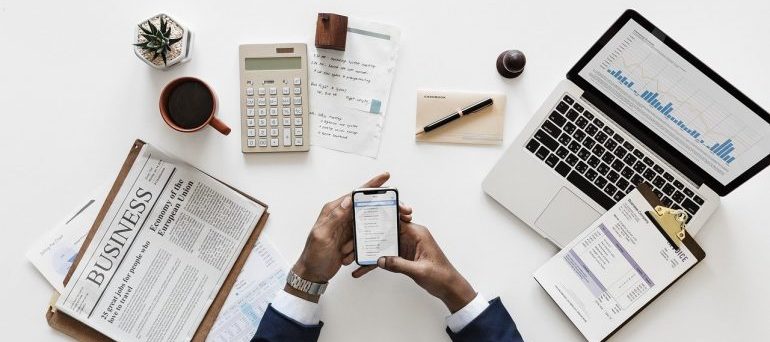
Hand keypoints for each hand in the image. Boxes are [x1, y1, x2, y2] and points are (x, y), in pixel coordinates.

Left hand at [288, 172, 412, 301]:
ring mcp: (347, 227)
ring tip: (373, 236)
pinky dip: (365, 243)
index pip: (355, 194)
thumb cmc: (313, 255)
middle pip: (366, 206)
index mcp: (333, 210)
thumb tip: (348, 200)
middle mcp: (341, 216)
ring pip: (367, 223)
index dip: (371, 185)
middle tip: (399, 210)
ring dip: (371, 231)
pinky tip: (363, 250)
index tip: (385, 177)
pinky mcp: (351, 238)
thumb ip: (335, 217)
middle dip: (381, 208)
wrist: (313, 274)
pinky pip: (365, 237)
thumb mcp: (322, 235)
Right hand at [353, 223, 475, 312]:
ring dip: (369, 252)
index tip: (365, 219)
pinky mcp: (403, 256)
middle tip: (352, 242)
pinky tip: (363, 269)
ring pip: (383, 245)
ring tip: (352, 257)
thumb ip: (399, 264)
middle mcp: (411, 236)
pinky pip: (386, 257)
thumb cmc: (441, 275)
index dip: (380, 220)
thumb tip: (381, 260)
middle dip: (369, 237)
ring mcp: (406, 246)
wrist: (449, 287)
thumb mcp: (419, 270)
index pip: (396, 221)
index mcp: (417, 233)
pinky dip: (376, 262)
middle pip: (385, 232)